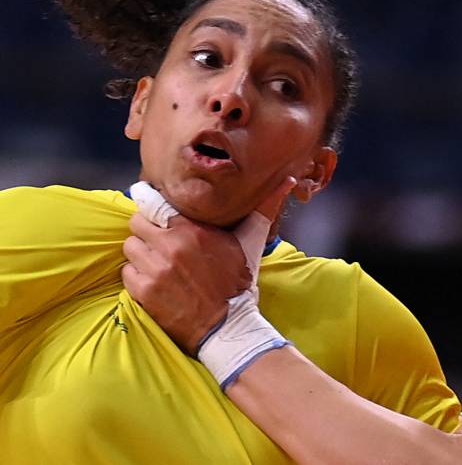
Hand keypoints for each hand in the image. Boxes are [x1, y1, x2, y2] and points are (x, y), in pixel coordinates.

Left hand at [121, 178, 293, 353]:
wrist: (228, 327)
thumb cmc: (238, 283)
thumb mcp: (251, 242)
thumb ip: (264, 209)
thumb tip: (288, 180)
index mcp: (194, 230)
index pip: (154, 203)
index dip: (149, 203)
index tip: (148, 203)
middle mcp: (171, 246)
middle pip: (137, 223)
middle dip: (147, 230)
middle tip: (160, 241)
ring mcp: (155, 269)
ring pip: (130, 247)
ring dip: (141, 254)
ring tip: (158, 262)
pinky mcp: (144, 292)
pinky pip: (127, 273)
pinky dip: (138, 277)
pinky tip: (156, 282)